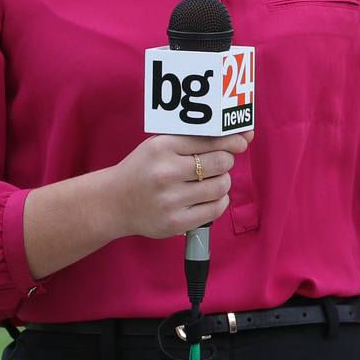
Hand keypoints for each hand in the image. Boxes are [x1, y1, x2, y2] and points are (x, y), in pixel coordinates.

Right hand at [105, 132, 248, 240]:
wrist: (113, 202)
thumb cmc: (143, 169)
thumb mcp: (160, 146)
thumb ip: (197, 139)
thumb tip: (245, 137)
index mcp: (161, 147)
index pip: (211, 139)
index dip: (232, 140)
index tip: (240, 141)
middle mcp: (165, 172)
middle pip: (221, 162)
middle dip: (226, 161)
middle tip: (217, 163)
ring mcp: (170, 199)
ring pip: (222, 186)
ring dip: (222, 182)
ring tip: (209, 181)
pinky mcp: (176, 222)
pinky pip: (216, 209)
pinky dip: (219, 201)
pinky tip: (206, 198)